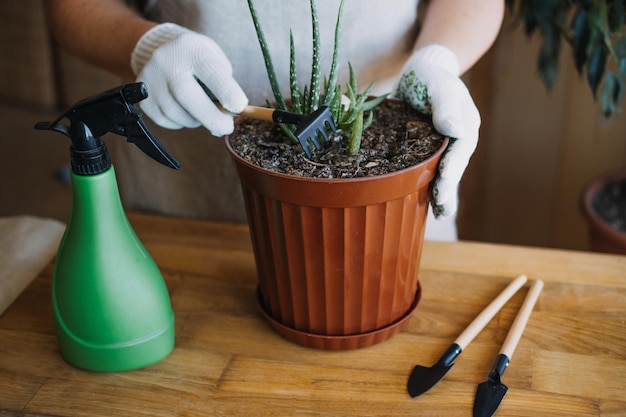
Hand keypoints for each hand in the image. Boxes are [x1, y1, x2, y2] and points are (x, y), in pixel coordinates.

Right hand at [131, 23, 247, 135]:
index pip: (210, 72)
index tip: (239, 107)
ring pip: (178, 114)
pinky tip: (184, 109)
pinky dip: (181, 121)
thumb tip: (228, 113)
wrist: (162, 50)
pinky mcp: (143, 99)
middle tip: (226, 128)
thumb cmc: (198, 60)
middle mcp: (166, 62)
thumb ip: (225, 83)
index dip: (227, 92)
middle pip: (187, 96)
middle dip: (212, 118)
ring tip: (201, 108)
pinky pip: (167, 121)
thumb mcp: (215, 59)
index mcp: (191, 49)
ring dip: (196, 119)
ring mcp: (150, 81)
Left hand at [394, 45, 480, 217]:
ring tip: (439, 214)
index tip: (443, 182)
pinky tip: (425, 203)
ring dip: (443, 192)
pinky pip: (433, 169)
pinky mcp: (431, 149)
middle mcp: (459, 137)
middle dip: (448, 187)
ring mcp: (446, 145)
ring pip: (446, 171)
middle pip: (455, 165)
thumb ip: (445, 104)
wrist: (422, 71)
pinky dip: (430, 185)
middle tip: (440, 207)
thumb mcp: (436, 84)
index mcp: (465, 122)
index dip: (452, 167)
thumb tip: (454, 129)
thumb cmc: (430, 75)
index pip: (460, 148)